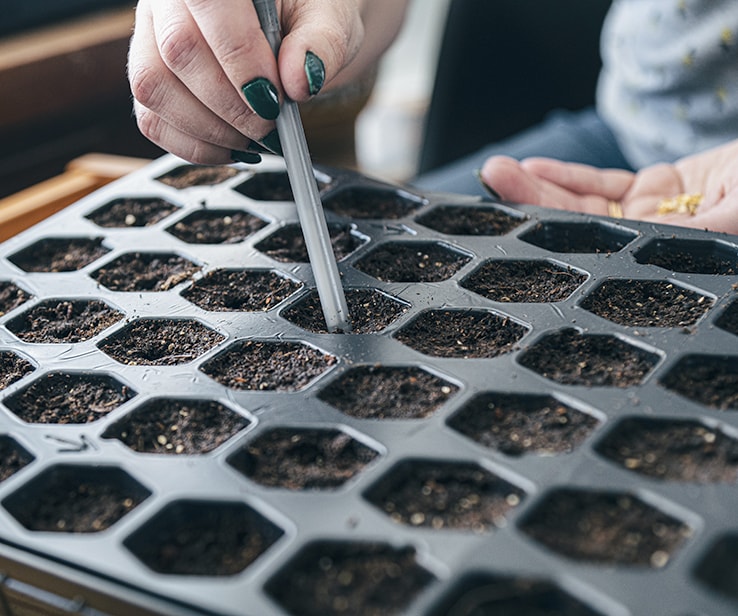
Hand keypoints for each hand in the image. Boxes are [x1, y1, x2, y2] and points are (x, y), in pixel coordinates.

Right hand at [128, 0, 369, 163]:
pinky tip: (232, 145)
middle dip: (231, 104)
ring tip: (254, 137)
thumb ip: (321, 44)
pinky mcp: (151, 79)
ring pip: (154, 87)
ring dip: (210, 130)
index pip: (208, 3)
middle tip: (270, 123)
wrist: (297, 31)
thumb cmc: (309, 16)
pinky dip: (195, 146)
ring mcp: (153, 37)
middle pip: (178, 50)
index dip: (238, 55)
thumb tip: (299, 80)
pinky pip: (152, 120)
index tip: (273, 95)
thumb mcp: (331, 20)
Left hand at [479, 139, 737, 233]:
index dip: (553, 239)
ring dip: (540, 186)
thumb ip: (690, 232)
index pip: (597, 256)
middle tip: (495, 180)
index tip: (514, 227)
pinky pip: (604, 185)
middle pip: (578, 228)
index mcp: (664, 265)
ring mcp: (649, 218)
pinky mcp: (654, 190)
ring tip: (501, 169)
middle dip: (532, 203)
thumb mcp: (728, 219)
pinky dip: (570, 175)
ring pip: (583, 206)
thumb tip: (644, 237)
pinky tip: (536, 166)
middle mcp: (649, 246)